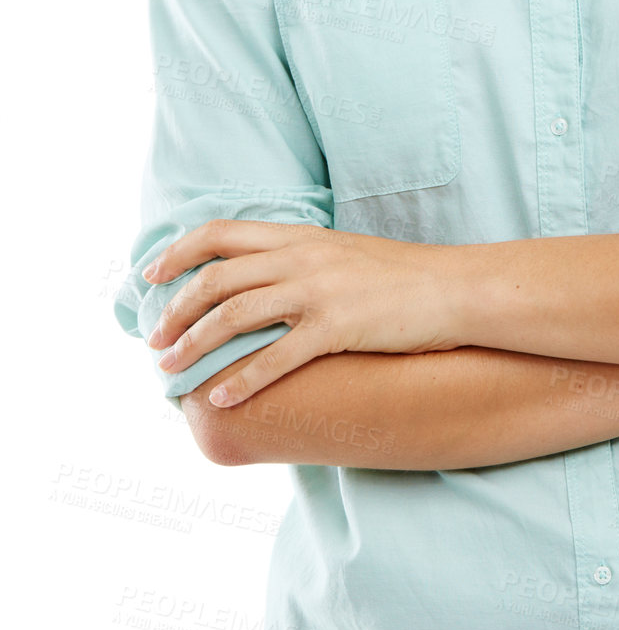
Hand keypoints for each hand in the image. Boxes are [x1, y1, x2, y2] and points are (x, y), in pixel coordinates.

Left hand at [142, 221, 464, 406]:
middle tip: (153, 339)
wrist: (456, 288)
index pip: (221, 233)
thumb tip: (264, 279)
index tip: (151, 276)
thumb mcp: (344, 252)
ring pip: (235, 314)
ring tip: (170, 369)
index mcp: (301, 236)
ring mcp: (319, 291)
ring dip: (194, 344)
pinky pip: (277, 357)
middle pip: (217, 277)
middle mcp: (303, 257)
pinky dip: (243, 379)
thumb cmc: (403, 277)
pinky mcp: (339, 327)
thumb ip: (302, 259)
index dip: (179, 253)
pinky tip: (221, 396)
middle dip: (175, 309)